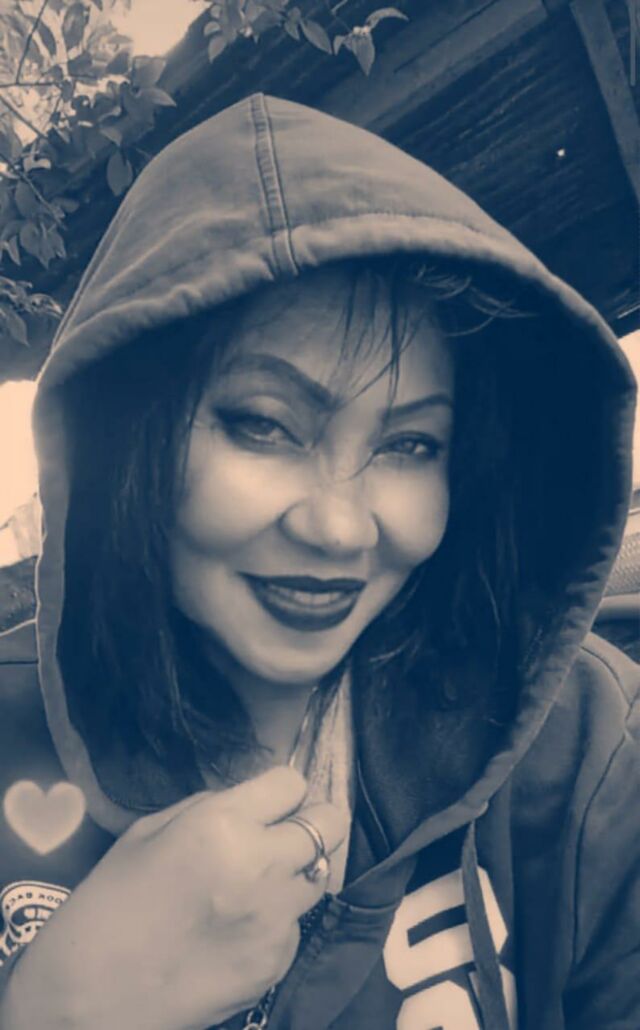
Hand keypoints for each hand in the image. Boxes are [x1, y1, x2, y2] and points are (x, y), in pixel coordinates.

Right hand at [1, 766, 346, 1029]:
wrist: (90, 996)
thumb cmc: (109, 902)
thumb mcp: (149, 831)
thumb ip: (210, 808)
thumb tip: (252, 803)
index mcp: (222, 825)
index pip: (292, 783)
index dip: (281, 791)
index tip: (271, 803)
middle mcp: (261, 868)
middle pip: (330, 824)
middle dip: (312, 822)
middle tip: (285, 834)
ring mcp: (275, 920)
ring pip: (318, 876)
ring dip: (297, 872)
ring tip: (258, 884)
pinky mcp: (277, 963)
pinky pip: (295, 925)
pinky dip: (276, 920)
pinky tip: (237, 929)